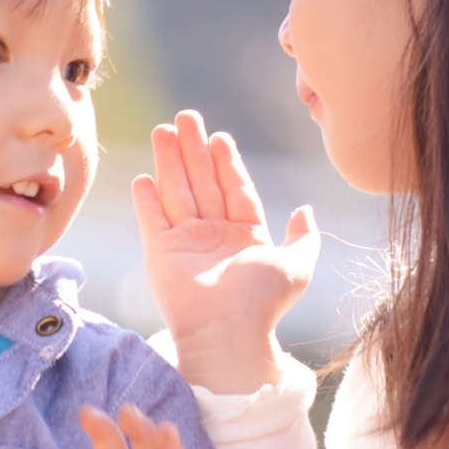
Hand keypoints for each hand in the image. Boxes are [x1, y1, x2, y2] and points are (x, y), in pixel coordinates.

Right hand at [134, 110, 320, 393]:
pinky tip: (143, 176)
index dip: (227, 162)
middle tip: (186, 117)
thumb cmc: (263, 302)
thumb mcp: (297, 265)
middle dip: (194, 150)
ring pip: (177, 192)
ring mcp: (186, 244)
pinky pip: (152, 219)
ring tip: (163, 129)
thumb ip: (304, 236)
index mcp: (246, 237)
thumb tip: (305, 210)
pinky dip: (147, 198)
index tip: (219, 137)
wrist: (227, 332)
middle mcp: (214, 237)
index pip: (235, 189)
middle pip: (203, 182)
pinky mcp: (160, 253)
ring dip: (170, 161)